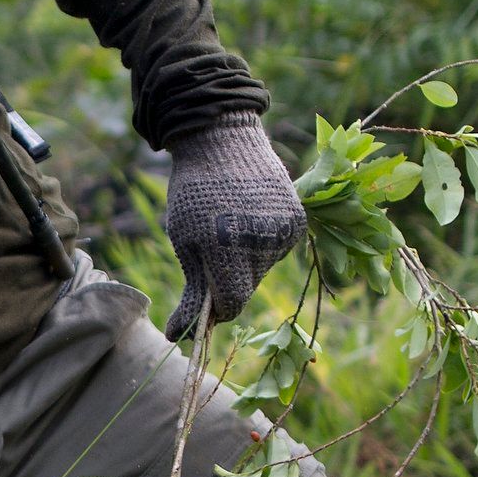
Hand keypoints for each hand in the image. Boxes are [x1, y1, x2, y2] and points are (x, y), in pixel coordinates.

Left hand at [161, 118, 302, 338]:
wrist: (222, 139)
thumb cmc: (194, 192)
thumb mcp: (183, 240)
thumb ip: (190, 292)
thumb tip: (180, 337)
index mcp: (225, 245)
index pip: (230, 304)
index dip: (214, 309)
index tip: (201, 299)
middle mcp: (260, 240)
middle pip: (247, 290)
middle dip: (227, 284)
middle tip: (211, 256)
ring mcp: (283, 230)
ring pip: (262, 272)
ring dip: (245, 264)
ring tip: (229, 228)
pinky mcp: (297, 221)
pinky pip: (277, 252)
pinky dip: (262, 246)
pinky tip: (250, 220)